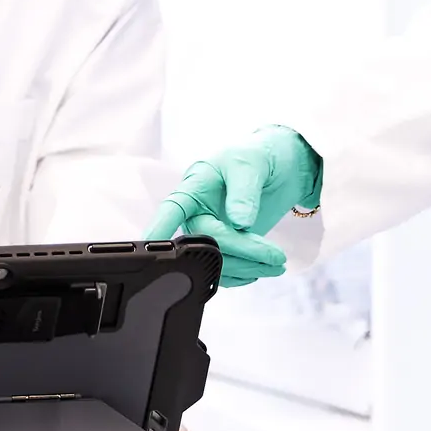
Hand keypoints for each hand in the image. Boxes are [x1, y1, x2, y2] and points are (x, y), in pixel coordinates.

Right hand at [147, 128, 321, 284]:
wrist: (278, 167)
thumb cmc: (255, 156)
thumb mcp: (249, 164)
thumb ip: (243, 192)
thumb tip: (240, 222)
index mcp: (193, 188)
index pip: (172, 210)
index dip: (160, 229)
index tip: (152, 247)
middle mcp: (197, 213)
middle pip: (206, 242)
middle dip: (241, 251)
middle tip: (275, 255)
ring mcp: (212, 232)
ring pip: (217, 262)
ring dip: (247, 267)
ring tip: (278, 263)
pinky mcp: (227, 247)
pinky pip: (226, 270)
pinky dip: (246, 274)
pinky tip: (264, 267)